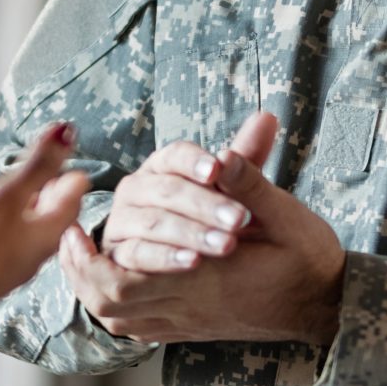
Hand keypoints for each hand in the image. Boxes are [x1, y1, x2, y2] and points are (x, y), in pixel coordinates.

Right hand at [0, 122, 88, 319]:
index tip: (52, 146)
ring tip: (13, 186)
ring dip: (25, 204)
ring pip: (30, 228)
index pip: (74, 193)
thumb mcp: (8, 195)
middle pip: (54, 212)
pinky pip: (7, 241)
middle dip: (49, 186)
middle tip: (40, 162)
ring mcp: (14, 265)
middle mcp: (38, 252)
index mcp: (50, 232)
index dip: (65, 167)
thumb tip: (68, 130)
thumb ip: (38, 165)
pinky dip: (5, 222)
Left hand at [62, 112, 343, 344]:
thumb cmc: (307, 256)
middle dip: (79, 272)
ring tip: (80, 254)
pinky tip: (109, 279)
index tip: (74, 229)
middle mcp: (190, 303)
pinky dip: (113, 307)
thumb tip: (221, 155)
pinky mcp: (190, 328)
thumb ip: (252, 182)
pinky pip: (136, 329)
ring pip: (118, 319)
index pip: (128, 278)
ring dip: (91, 288)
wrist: (325, 304)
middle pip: (110, 303)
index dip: (90, 259)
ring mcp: (187, 321)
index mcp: (208, 274)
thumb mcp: (287, 214)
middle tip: (67, 237)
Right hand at [102, 140, 254, 271]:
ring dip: (190, 233)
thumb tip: (268, 117)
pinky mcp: (118, 255)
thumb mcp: (231, 189)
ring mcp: (122, 222)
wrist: (188, 267)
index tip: (217, 169)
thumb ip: (246, 157)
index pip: (174, 155)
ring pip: (152, 223)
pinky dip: (164, 258)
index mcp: (161, 166)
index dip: (194, 161)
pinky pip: (137, 254)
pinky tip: (193, 262)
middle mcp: (135, 190)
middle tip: (240, 219)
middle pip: (166, 190)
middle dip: (204, 204)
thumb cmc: (209, 219)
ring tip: (227, 244)